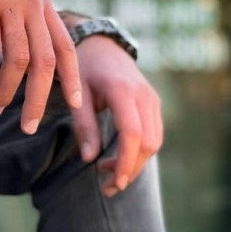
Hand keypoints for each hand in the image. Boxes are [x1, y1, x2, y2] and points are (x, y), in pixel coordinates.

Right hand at [0, 0, 81, 133]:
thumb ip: (26, 24)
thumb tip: (28, 63)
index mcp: (43, 5)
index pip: (66, 48)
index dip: (73, 78)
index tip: (76, 105)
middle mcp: (32, 5)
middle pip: (45, 63)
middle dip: (38, 100)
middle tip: (28, 127)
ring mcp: (10, 3)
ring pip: (17, 61)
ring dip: (6, 93)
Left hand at [70, 36, 163, 196]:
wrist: (101, 44)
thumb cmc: (84, 69)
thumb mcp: (77, 95)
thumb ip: (84, 126)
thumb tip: (89, 158)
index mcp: (123, 90)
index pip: (132, 133)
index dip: (126, 161)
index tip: (114, 182)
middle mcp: (143, 95)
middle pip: (148, 143)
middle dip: (130, 170)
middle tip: (107, 187)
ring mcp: (152, 99)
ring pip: (154, 142)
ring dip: (134, 165)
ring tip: (108, 174)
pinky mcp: (154, 105)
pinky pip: (153, 136)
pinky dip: (139, 154)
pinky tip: (118, 160)